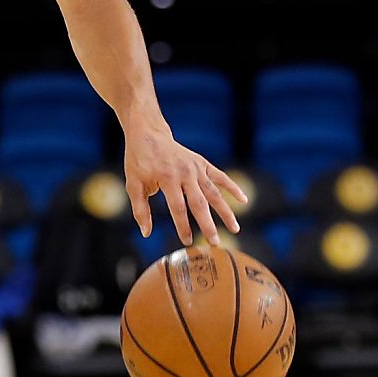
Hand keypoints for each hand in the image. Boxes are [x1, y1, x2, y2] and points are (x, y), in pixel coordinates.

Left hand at [124, 121, 246, 244]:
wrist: (149, 134)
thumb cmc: (139, 162)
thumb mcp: (133, 184)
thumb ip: (140, 209)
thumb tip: (146, 233)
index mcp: (167, 178)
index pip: (177, 207)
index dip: (183, 226)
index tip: (187, 242)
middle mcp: (185, 173)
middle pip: (199, 202)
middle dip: (208, 224)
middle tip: (215, 243)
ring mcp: (196, 167)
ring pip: (214, 192)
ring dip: (225, 211)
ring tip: (234, 229)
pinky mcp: (203, 163)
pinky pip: (220, 177)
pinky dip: (233, 188)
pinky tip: (244, 201)